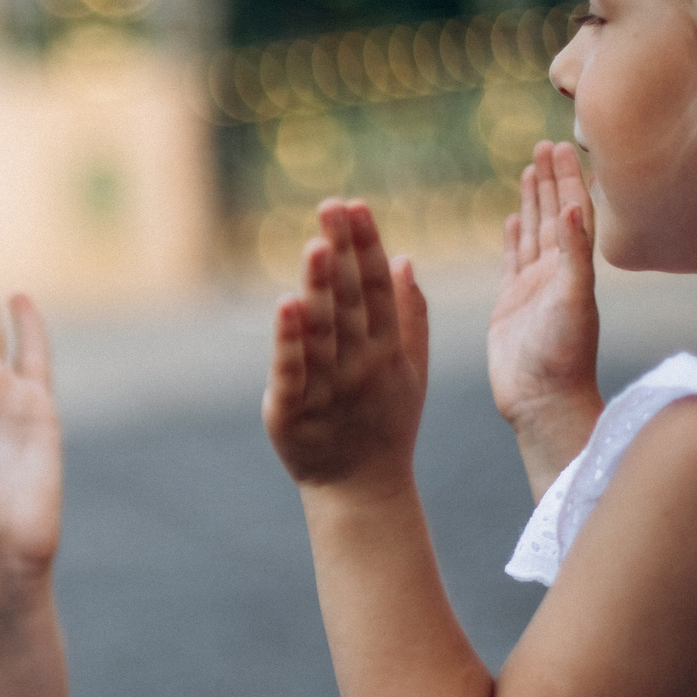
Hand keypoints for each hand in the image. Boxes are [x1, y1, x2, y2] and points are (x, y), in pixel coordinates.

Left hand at [264, 198, 428, 491]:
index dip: (367, 247)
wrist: (360, 490)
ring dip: (320, 288)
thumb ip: (410, 316)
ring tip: (315, 245)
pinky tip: (286, 305)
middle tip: (331, 207)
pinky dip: (289, 340)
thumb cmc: (385, 424)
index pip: (378, 290)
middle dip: (342, 253)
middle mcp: (360, 365)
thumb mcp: (411, 371)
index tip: (355, 206)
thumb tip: (404, 258)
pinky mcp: (291, 412)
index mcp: (388, 350)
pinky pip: (290, 371)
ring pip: (323, 331)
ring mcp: (328, 388)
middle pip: (351, 302)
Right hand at [487, 143, 602, 493]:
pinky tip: (511, 218)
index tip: (562, 143)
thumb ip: (574, 255)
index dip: (568, 178)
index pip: (573, 211)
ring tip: (529, 169)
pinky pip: (513, 260)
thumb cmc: (564, 357)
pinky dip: (513, 237)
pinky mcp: (511, 304)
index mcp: (575, 269)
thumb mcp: (573, 302)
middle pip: (554, 214)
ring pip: (533, 232)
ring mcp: (533, 288)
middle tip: (545, 144)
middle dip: (550, 179)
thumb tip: (575, 206)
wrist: (542, 403)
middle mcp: (557, 274)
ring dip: (532, 201)